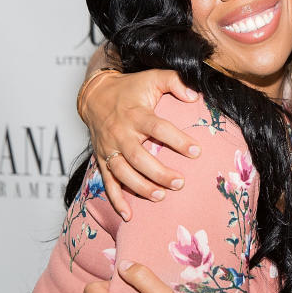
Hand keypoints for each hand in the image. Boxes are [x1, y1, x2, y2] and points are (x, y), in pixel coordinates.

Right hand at [80, 69, 200, 219]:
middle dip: (159, 172)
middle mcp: (120, 133)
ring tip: (160, 196)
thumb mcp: (153, 77)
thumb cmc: (130, 88)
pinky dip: (116, 200)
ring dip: (140, 187)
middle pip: (139, 157)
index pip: (158, 128)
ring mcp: (109, 148)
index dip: (177, 140)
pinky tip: (129, 215)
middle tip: (180, 183)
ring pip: (123, 173)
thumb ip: (175, 82)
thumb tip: (196, 96)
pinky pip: (107, 183)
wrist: (94, 95)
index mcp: (135, 114)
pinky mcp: (102, 159)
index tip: (197, 151)